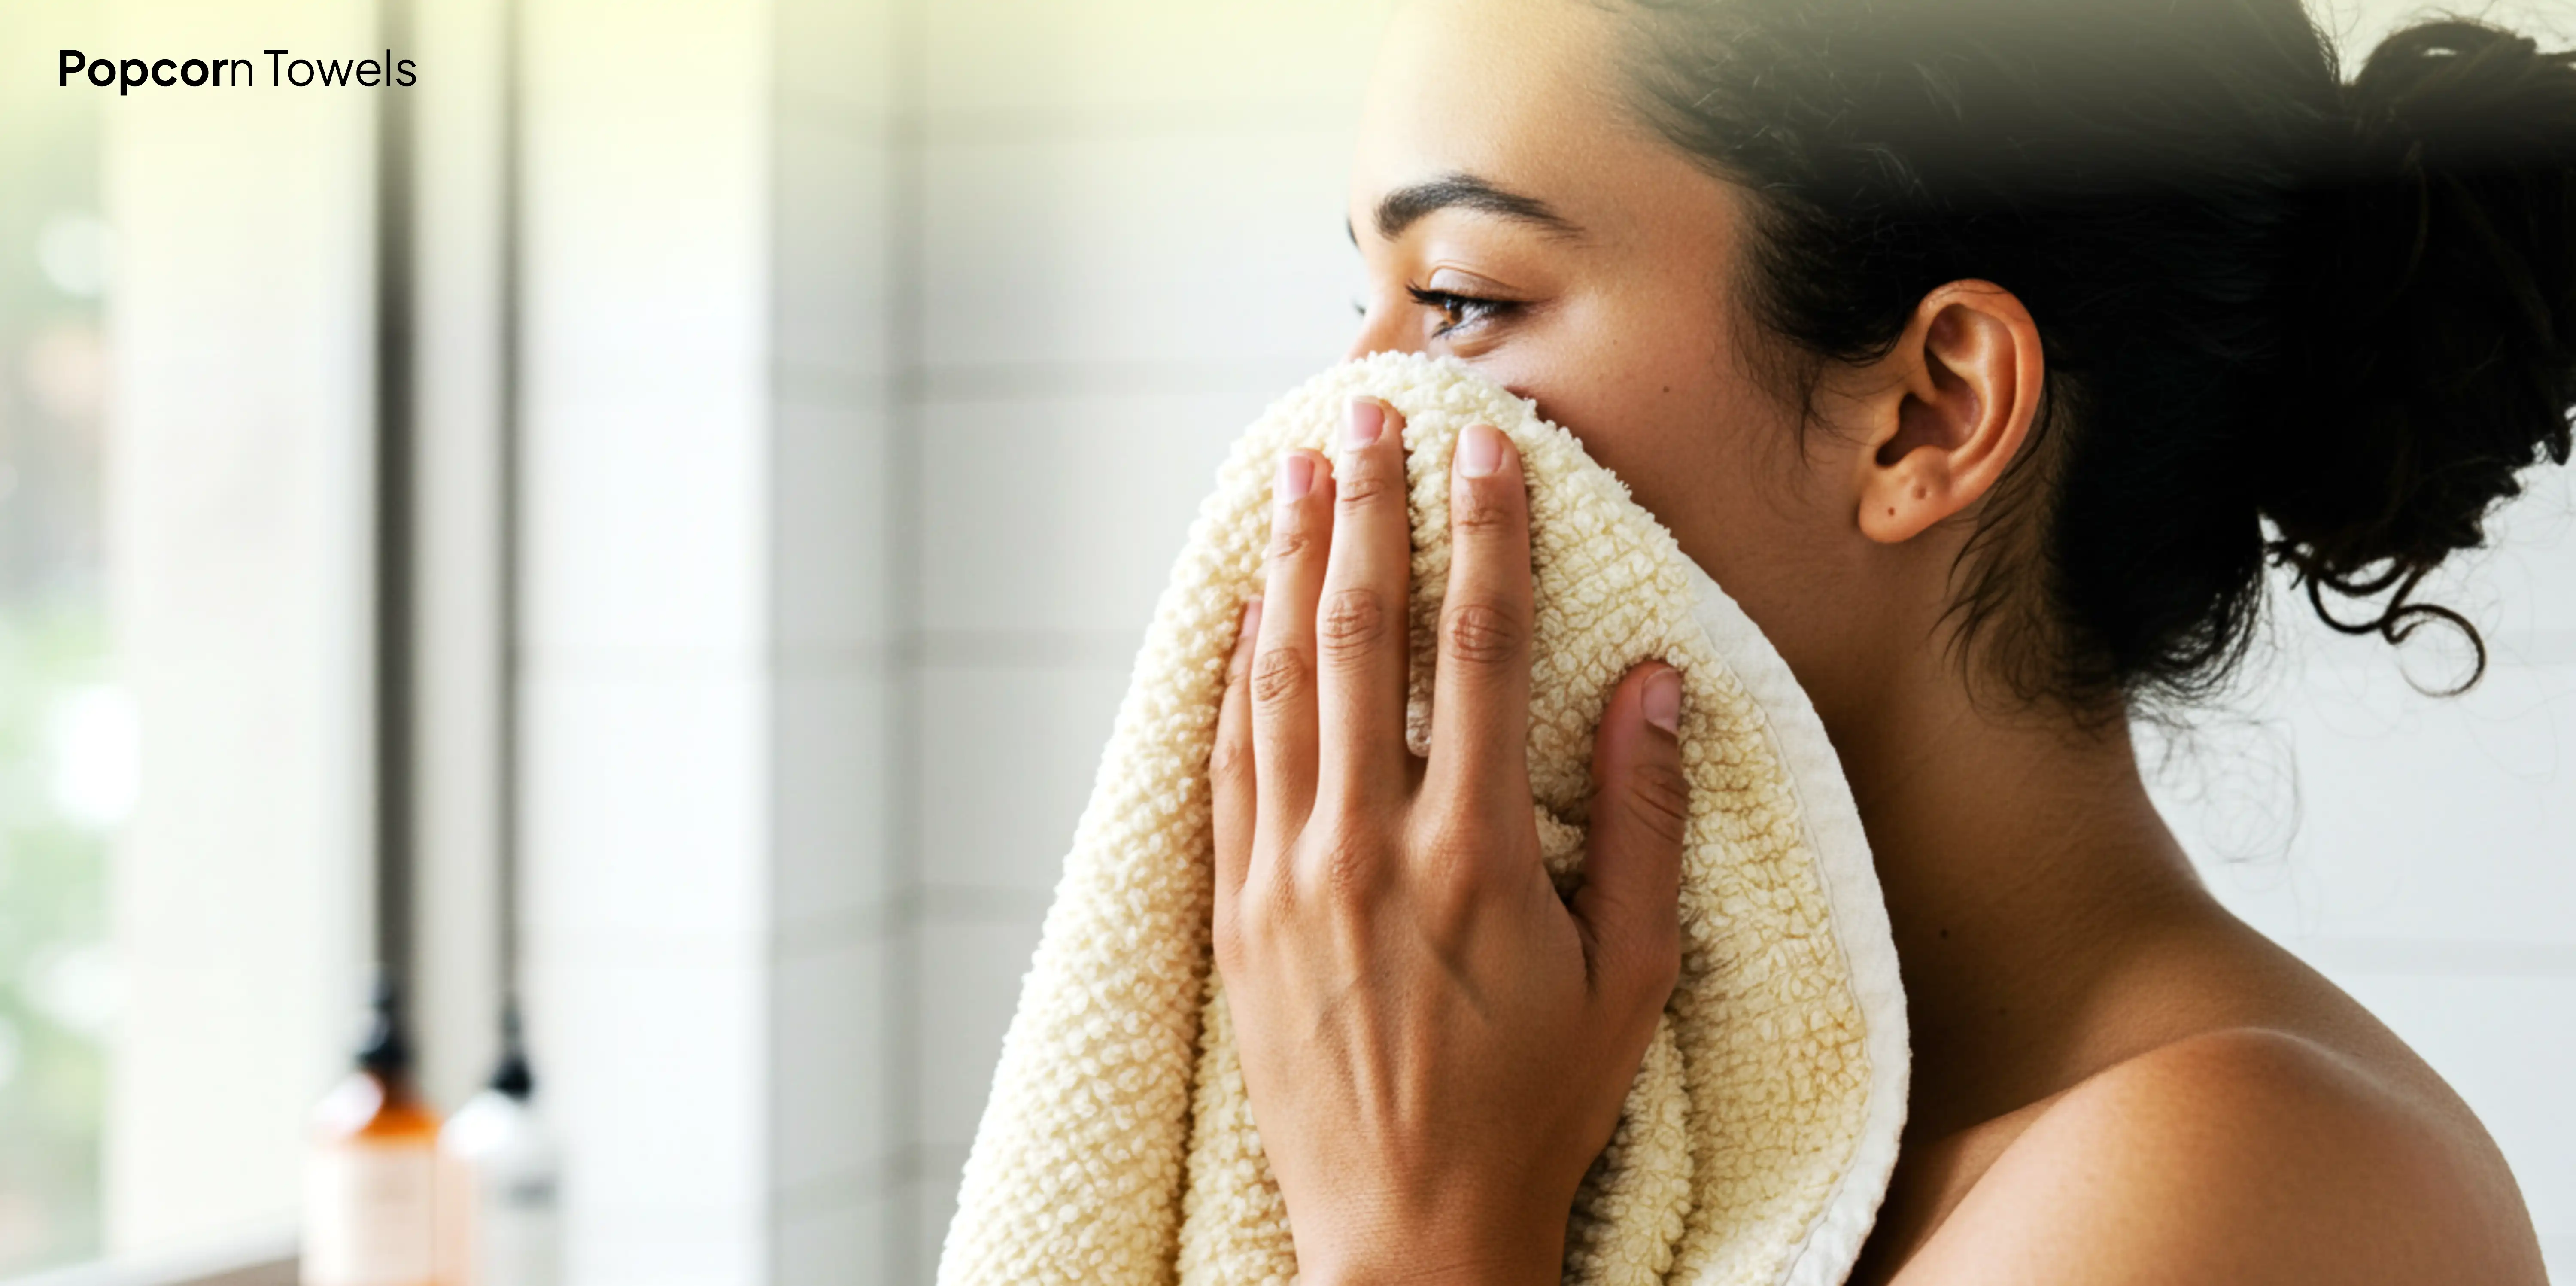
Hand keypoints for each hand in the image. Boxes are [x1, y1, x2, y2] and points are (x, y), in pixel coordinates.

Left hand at [1208, 395, 1688, 1285]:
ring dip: (1291, 568)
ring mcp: (1287, 879)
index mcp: (1475, 857)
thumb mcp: (1627, 979)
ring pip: (1278, 685)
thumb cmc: (1534, 1110)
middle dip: (1367, 512)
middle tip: (1365, 414)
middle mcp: (1368, 850)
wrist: (1409, 1233)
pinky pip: (1228, 765)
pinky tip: (1245, 611)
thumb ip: (1638, 823)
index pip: (1478, 652)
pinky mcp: (1237, 914)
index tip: (1486, 448)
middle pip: (1361, 639)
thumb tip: (1652, 682)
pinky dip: (1234, 677)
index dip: (1484, 535)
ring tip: (1296, 475)